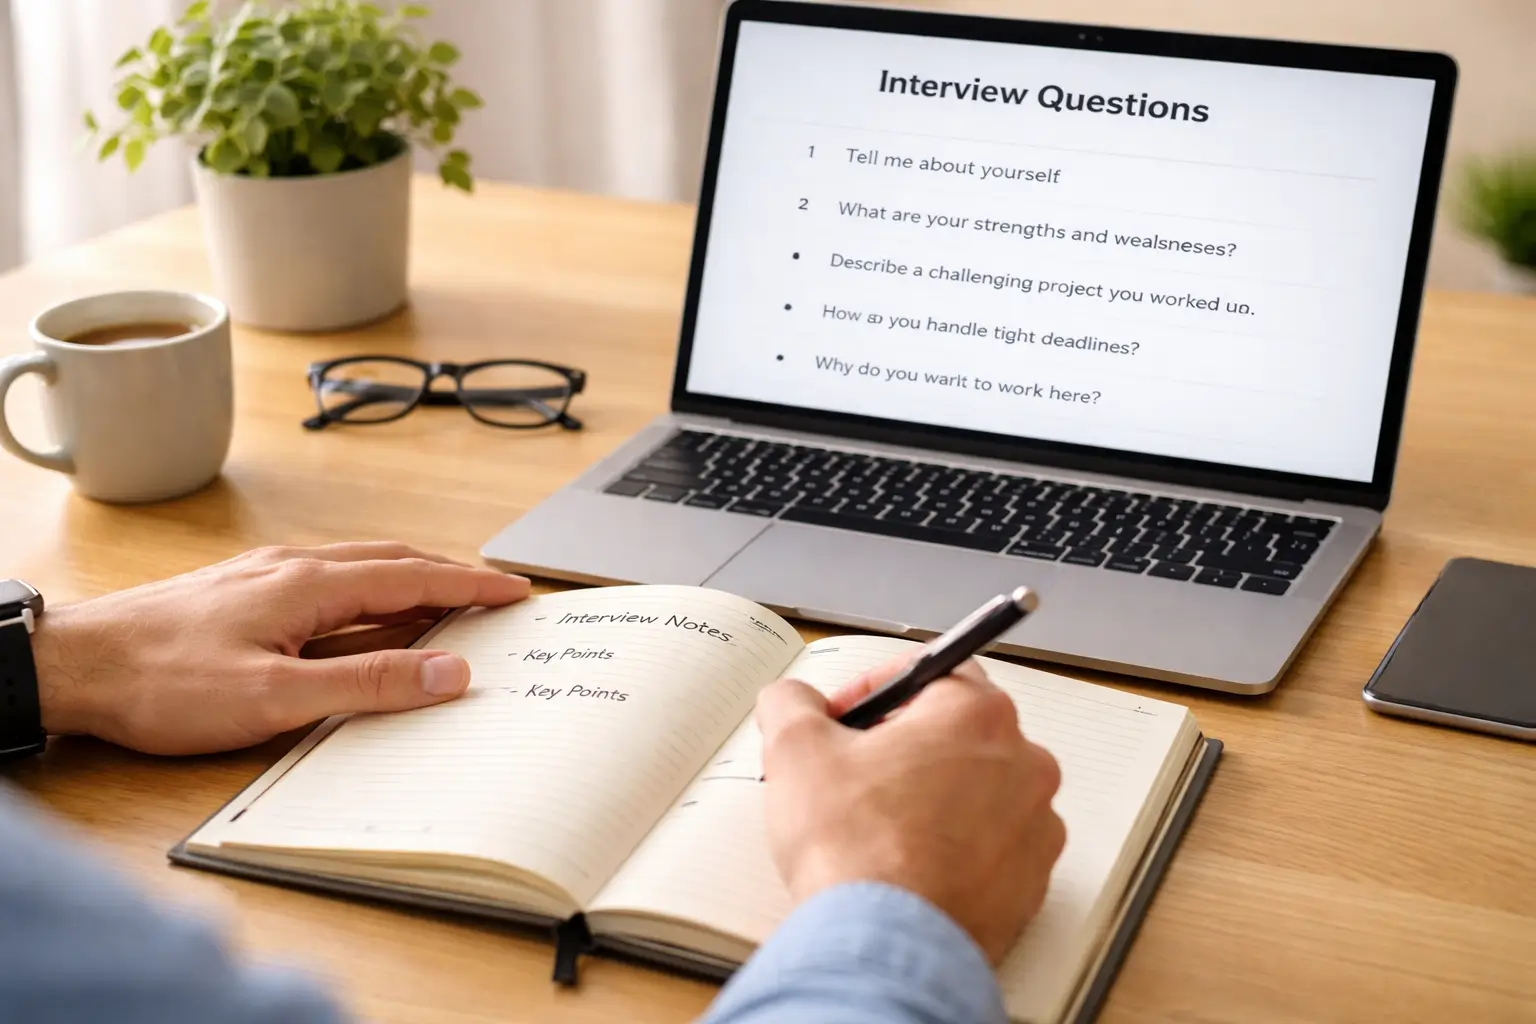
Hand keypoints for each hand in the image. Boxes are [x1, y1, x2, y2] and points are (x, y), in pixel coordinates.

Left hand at [33, 543, 528, 754]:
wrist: (73, 665)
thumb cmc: (163, 682)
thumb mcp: (276, 696)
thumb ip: (368, 684)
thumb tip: (449, 671)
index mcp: (310, 583)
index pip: (414, 576)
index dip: (471, 585)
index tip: (515, 590)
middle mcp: (292, 568)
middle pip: (392, 563)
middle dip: (449, 577)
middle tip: (492, 597)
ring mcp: (264, 579)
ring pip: (358, 571)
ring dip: (409, 584)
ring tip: (443, 607)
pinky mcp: (242, 596)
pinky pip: (327, 586)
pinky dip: (368, 598)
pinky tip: (363, 623)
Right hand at [755, 656, 1064, 963]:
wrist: (884, 945)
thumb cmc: (858, 851)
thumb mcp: (797, 750)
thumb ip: (793, 703)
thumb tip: (794, 700)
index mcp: (977, 715)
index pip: (929, 671)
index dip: (875, 690)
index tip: (846, 718)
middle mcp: (1023, 763)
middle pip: (956, 732)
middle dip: (903, 746)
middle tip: (855, 773)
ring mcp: (1035, 827)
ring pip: (977, 790)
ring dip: (933, 796)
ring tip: (879, 826)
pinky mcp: (1031, 882)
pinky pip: (992, 846)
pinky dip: (955, 848)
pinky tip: (908, 863)